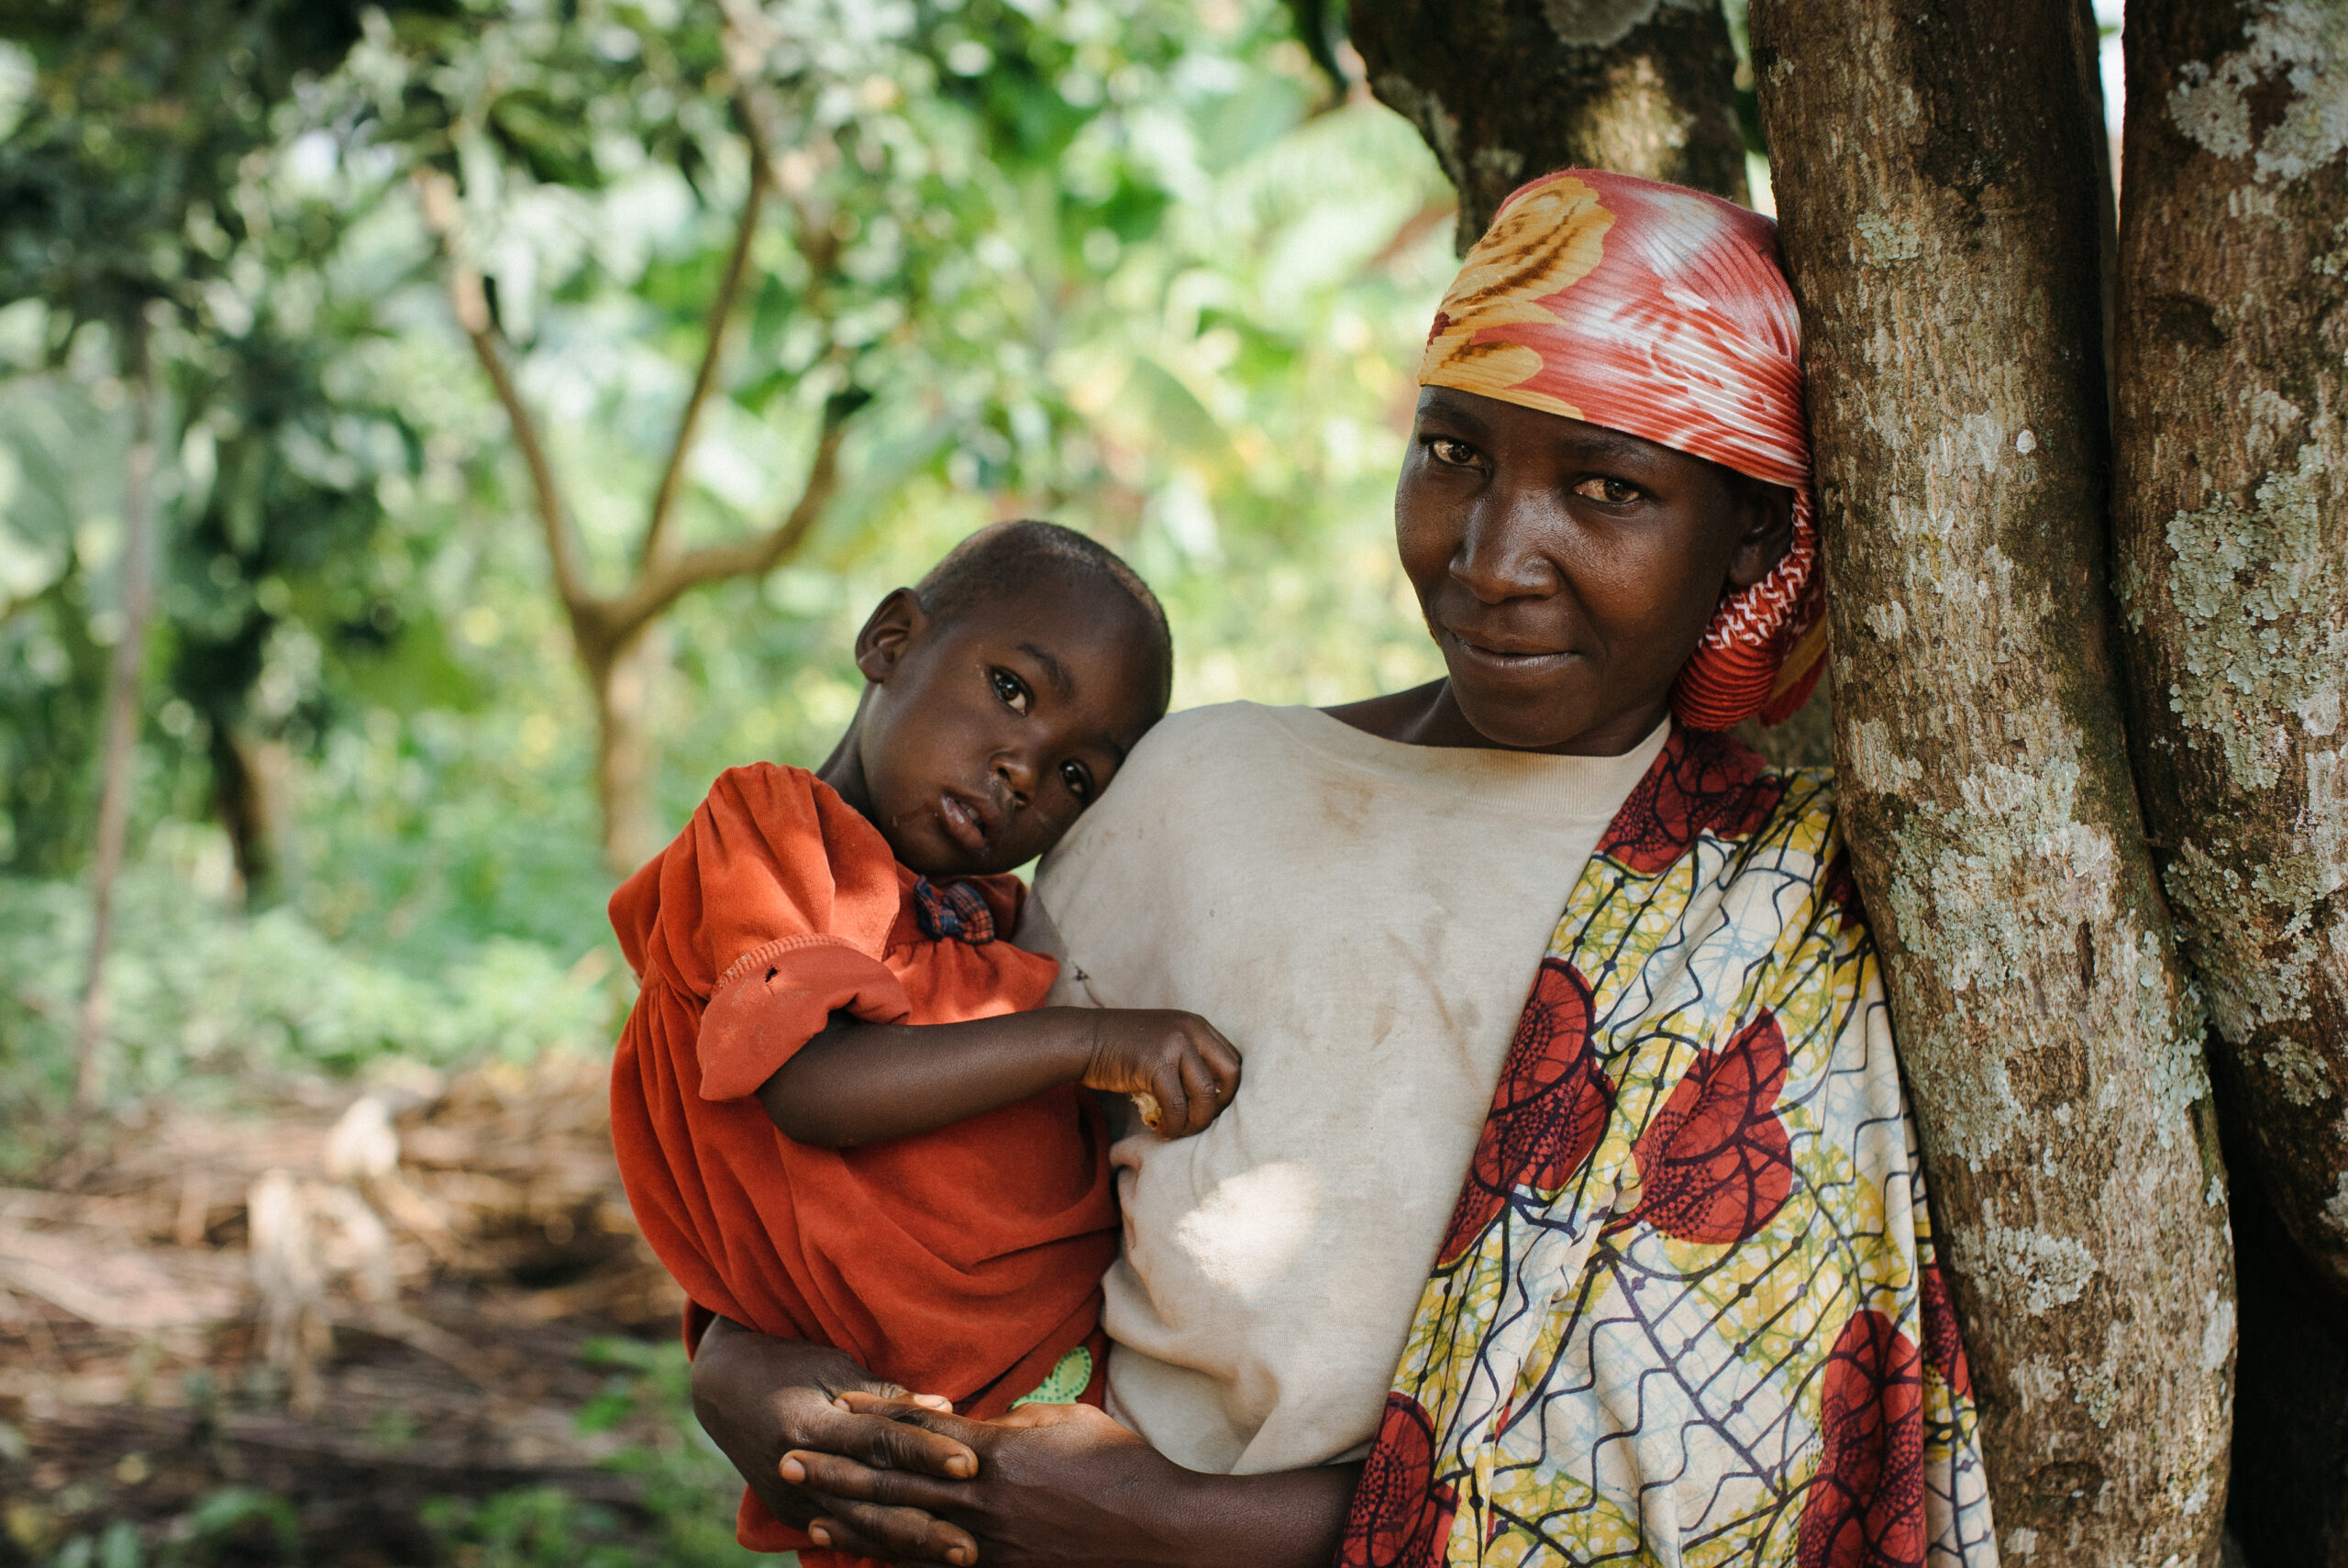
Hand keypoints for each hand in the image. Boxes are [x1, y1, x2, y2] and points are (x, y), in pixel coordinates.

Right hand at [688, 1318, 980, 1564]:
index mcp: (809, 1424)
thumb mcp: (833, 1366)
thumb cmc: (787, 1364)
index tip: (970, 1464)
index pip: (877, 1442)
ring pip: (860, 1529)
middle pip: (871, 1501)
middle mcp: (797, 1469)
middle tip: (971, 1545)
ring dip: (911, 1547)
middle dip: (923, 1526)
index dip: (924, 1453)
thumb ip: (887, 1396)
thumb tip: (945, 1409)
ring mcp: (792, 1499)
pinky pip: (844, 1536)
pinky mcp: (792, 1513)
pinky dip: (882, 1549)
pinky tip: (916, 1562)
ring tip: (957, 1557)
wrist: (722, 1389)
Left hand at [793, 1395, 1199, 1567]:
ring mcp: (985, 1542)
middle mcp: (979, 1498)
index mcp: (994, 1451)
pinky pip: (935, 1567)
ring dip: (852, 1525)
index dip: (873, 1415)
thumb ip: (1011, 1422)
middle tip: (786, 1461)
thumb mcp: (1063, 1421)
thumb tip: (977, 1424)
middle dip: (836, 1472)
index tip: (834, 1404)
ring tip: (810, 1519)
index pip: (918, 1428)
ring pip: (903, 1532)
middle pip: (893, 1482)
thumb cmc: (1118, 1464)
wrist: (1156, 1531)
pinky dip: (898, 1563)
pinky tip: (869, 1562)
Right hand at [1079, 1009, 1241, 1137]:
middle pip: (1231, 1074)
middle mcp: (1192, 1029)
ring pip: (1206, 1093)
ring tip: (1180, 1131)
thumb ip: (1189, 1061)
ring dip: (1197, 1121)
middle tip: (1199, 1121)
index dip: (1227, 1090)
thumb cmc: (1122, 1049)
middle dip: (1220, 1105)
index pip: (1232, 1060)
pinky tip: (1161, 1131)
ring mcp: (1175, 1043)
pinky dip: (1173, 1125)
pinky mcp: (1156, 1063)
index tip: (1208, 1108)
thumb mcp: (1164, 1043)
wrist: (1082, 1039)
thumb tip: (1212, 1101)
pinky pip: (1176, 1105)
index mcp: (1197, 1025)